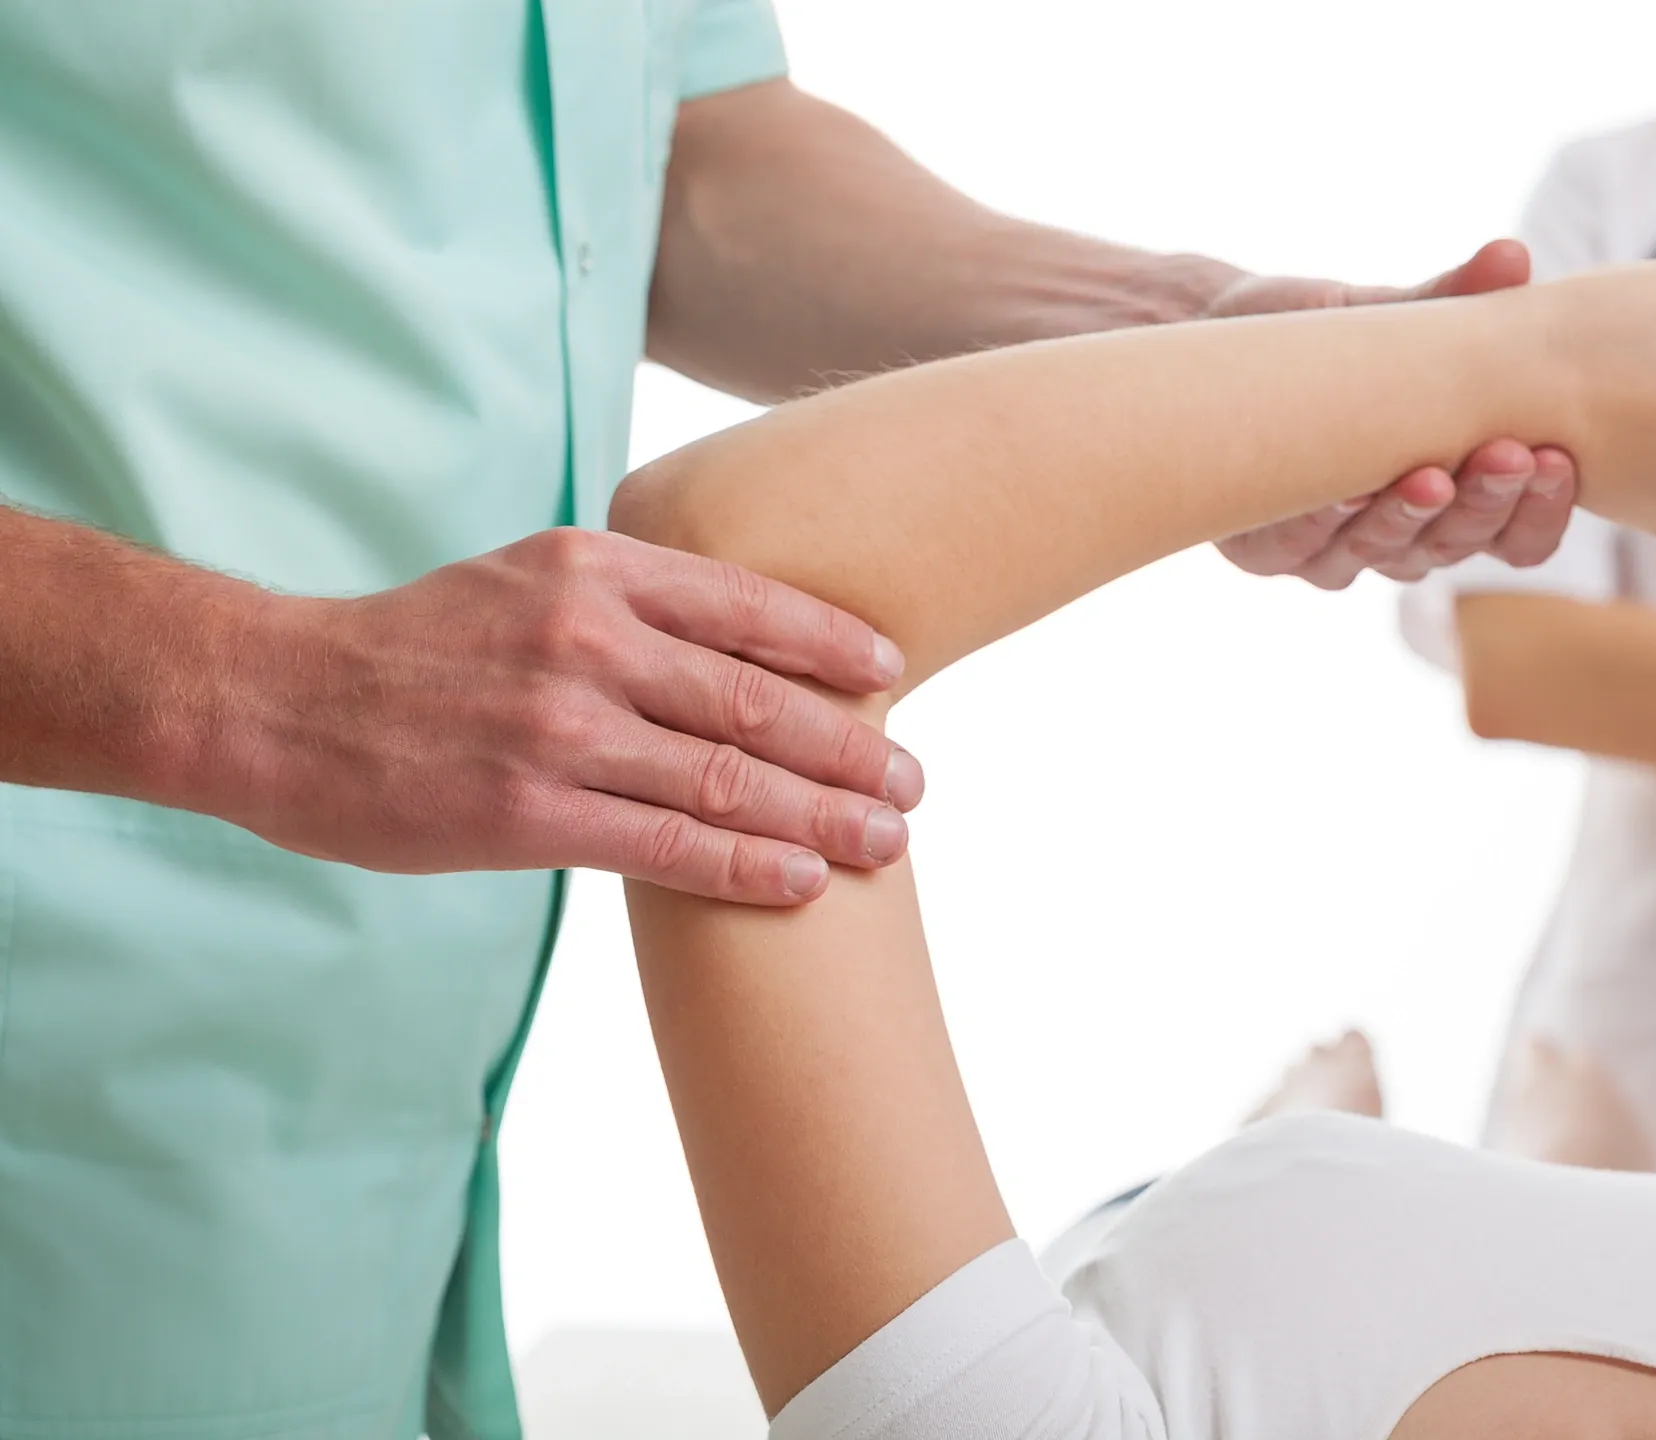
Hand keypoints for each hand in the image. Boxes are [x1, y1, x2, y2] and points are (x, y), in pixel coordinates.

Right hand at [223, 528, 923, 905]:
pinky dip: (747, 863)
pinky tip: (805, 878)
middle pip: (758, 699)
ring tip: (889, 840)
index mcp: (594, 569)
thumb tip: (737, 633)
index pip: (748, 605)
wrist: (279, 700)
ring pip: (728, 775)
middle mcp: (587, 639)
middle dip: (852, 748)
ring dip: (825, 814)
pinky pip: (666, 843)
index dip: (833, 644)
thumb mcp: (525, 577)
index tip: (894, 673)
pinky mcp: (527, 813)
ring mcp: (559, 728)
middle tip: (915, 782)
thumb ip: (627, 597)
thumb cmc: (415, 646)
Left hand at [1211, 240, 1578, 585]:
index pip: (1518, 535)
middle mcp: (1402, 539)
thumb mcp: (1392, 320)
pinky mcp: (1268, 551)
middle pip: (1458, 547)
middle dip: (1486, 505)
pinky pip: (1306, 548)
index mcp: (1454, 500)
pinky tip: (1342, 491)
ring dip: (1412, 518)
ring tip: (1430, 474)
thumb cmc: (1325, 342)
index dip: (1542, 510)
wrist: (1220, 336)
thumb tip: (1513, 257)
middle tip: (1508, 455)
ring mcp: (1335, 552)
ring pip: (1389, 556)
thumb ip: (1454, 301)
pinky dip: (1325, 522)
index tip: (1556, 456)